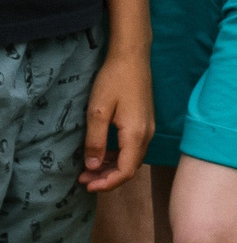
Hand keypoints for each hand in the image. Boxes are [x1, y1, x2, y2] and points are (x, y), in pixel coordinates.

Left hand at [82, 46, 150, 192]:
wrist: (132, 57)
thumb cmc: (114, 81)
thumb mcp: (98, 111)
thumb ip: (96, 141)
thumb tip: (93, 166)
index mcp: (136, 134)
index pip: (126, 170)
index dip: (107, 184)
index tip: (86, 185)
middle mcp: (146, 134)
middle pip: (130, 168)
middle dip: (107, 178)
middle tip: (83, 179)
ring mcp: (148, 128)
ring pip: (132, 159)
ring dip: (111, 168)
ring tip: (88, 169)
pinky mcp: (145, 122)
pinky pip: (133, 148)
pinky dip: (118, 157)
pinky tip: (102, 154)